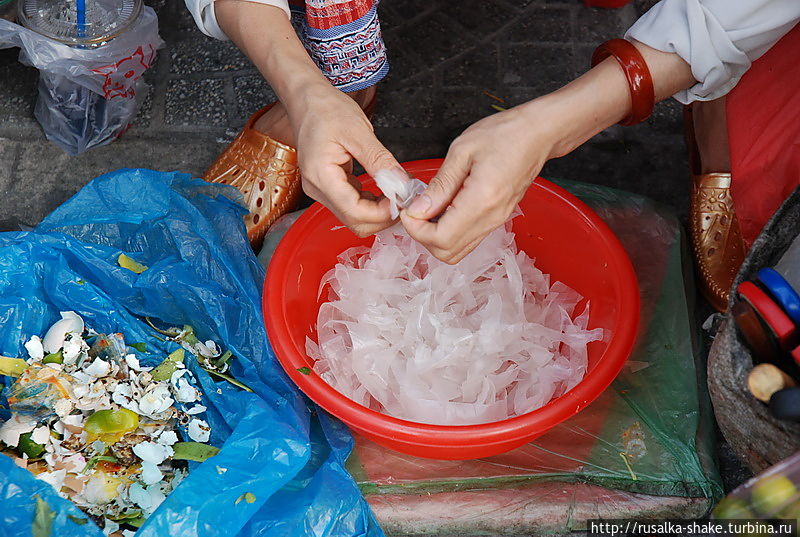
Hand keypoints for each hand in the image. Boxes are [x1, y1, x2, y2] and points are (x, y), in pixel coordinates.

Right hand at [214, 2, 402, 236]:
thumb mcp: (358, 131)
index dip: (382, 213)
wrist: (307, 100)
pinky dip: (370, 202)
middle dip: (382, 217)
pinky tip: (384, 190)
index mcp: (321, 176)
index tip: (402, 201)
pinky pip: (351, 205)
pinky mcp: (328, 186)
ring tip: (397, 193)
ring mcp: (321, 190)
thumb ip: (379, 160)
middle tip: (404, 200)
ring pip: (354, 217)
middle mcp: (317, 189)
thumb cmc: (326, 110)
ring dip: (378, 212)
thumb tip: (401, 184)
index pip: (354, 212)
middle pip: (354, 222)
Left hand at [400, 103, 556, 263]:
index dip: (416, 229)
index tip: (408, 209)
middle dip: (422, 236)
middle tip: (415, 209)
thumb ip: (439, 185)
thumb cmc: (505, 134)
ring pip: (457, 251)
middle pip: (447, 252)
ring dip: (435, 236)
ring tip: (428, 207)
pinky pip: (468, 239)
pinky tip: (443, 207)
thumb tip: (418, 210)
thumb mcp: (462, 151)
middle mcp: (491, 218)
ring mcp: (496, 222)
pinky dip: (449, 231)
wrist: (538, 134)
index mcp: (482, 200)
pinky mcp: (496, 219)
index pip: (441, 238)